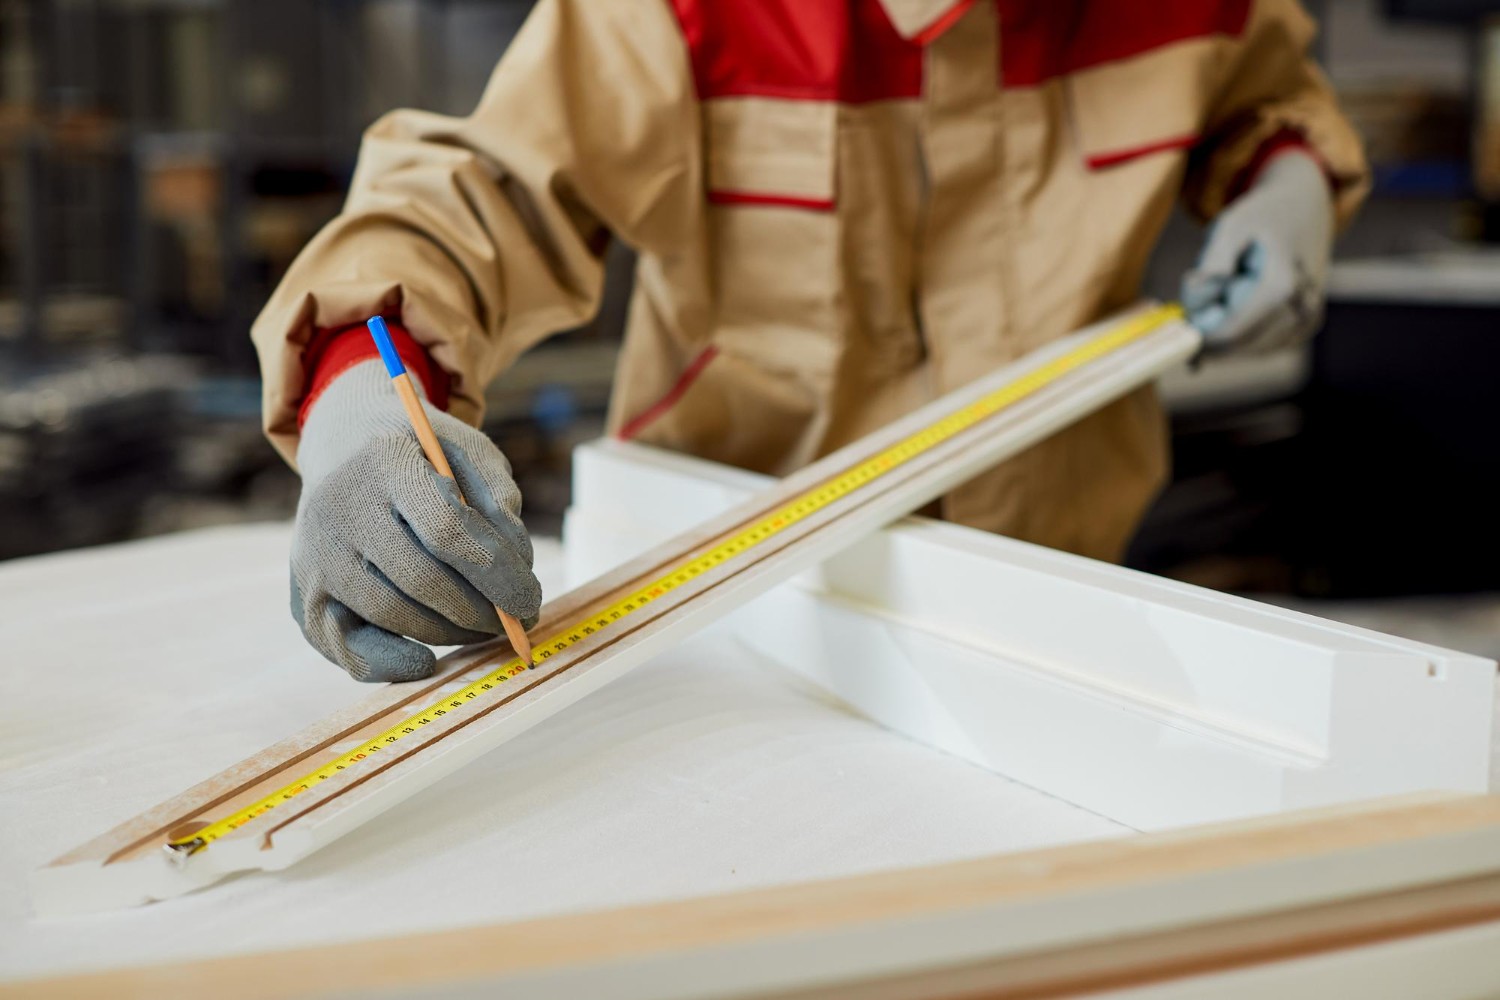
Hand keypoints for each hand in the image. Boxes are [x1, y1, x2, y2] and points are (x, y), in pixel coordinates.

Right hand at [291, 360, 541, 681]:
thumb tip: (517, 570)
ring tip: (481, 626)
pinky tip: (427, 661)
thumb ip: (498, 502)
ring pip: (390, 614)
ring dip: (449, 633)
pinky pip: (344, 645)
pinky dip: (389, 662)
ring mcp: (315, 552)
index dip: (496, 575)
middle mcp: (339, 507)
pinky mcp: (305, 591)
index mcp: (385, 460)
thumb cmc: (422, 455)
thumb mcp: (467, 453)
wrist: (343, 445)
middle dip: (479, 611)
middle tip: (513, 622)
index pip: (446, 530)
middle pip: (420, 579)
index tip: (530, 602)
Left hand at [1182, 149, 1333, 354]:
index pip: (1228, 335)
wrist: (1305, 207)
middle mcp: (1301, 311)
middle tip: (1200, 296)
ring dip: (1225, 330)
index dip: (1195, 337)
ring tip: (1228, 290)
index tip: (1177, 322)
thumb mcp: (1230, 225)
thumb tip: (1198, 295)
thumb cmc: (1262, 215)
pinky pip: (1259, 345)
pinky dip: (1241, 331)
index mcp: (1281, 287)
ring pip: (1245, 350)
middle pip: (1234, 347)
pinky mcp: (1304, 328)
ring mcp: (1306, 323)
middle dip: (1209, 331)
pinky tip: (1240, 301)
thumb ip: (1212, 261)